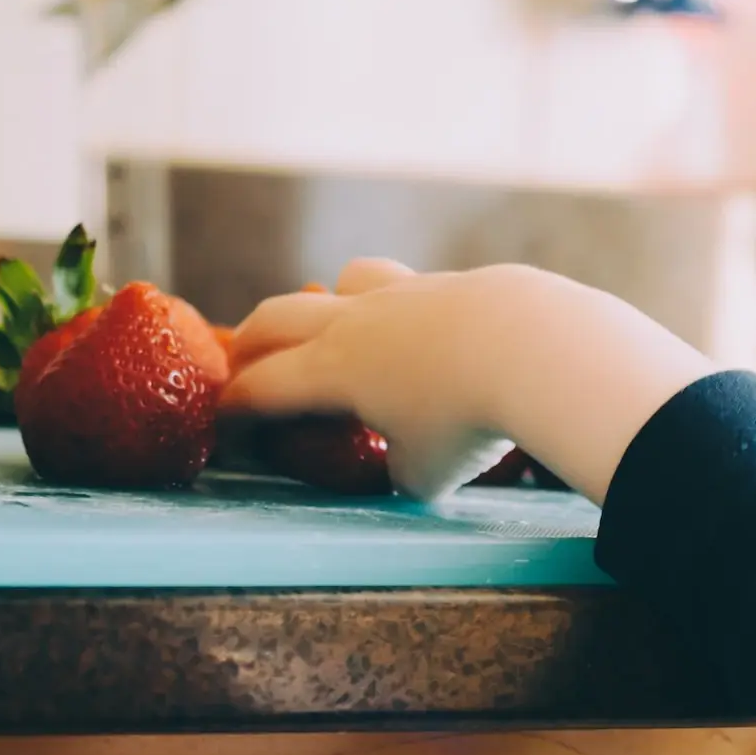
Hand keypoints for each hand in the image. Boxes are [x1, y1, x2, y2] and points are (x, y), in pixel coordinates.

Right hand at [223, 259, 713, 502]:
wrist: (532, 347)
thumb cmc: (467, 420)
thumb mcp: (426, 473)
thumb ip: (404, 469)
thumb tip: (409, 463)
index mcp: (331, 371)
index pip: (263, 386)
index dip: (236, 404)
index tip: (223, 416)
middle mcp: (355, 323)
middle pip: (279, 317)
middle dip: (254, 340)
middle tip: (244, 359)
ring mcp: (404, 294)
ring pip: (346, 281)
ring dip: (328, 302)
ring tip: (337, 325)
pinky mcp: (453, 284)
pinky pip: (409, 288)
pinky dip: (401, 308)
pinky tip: (426, 331)